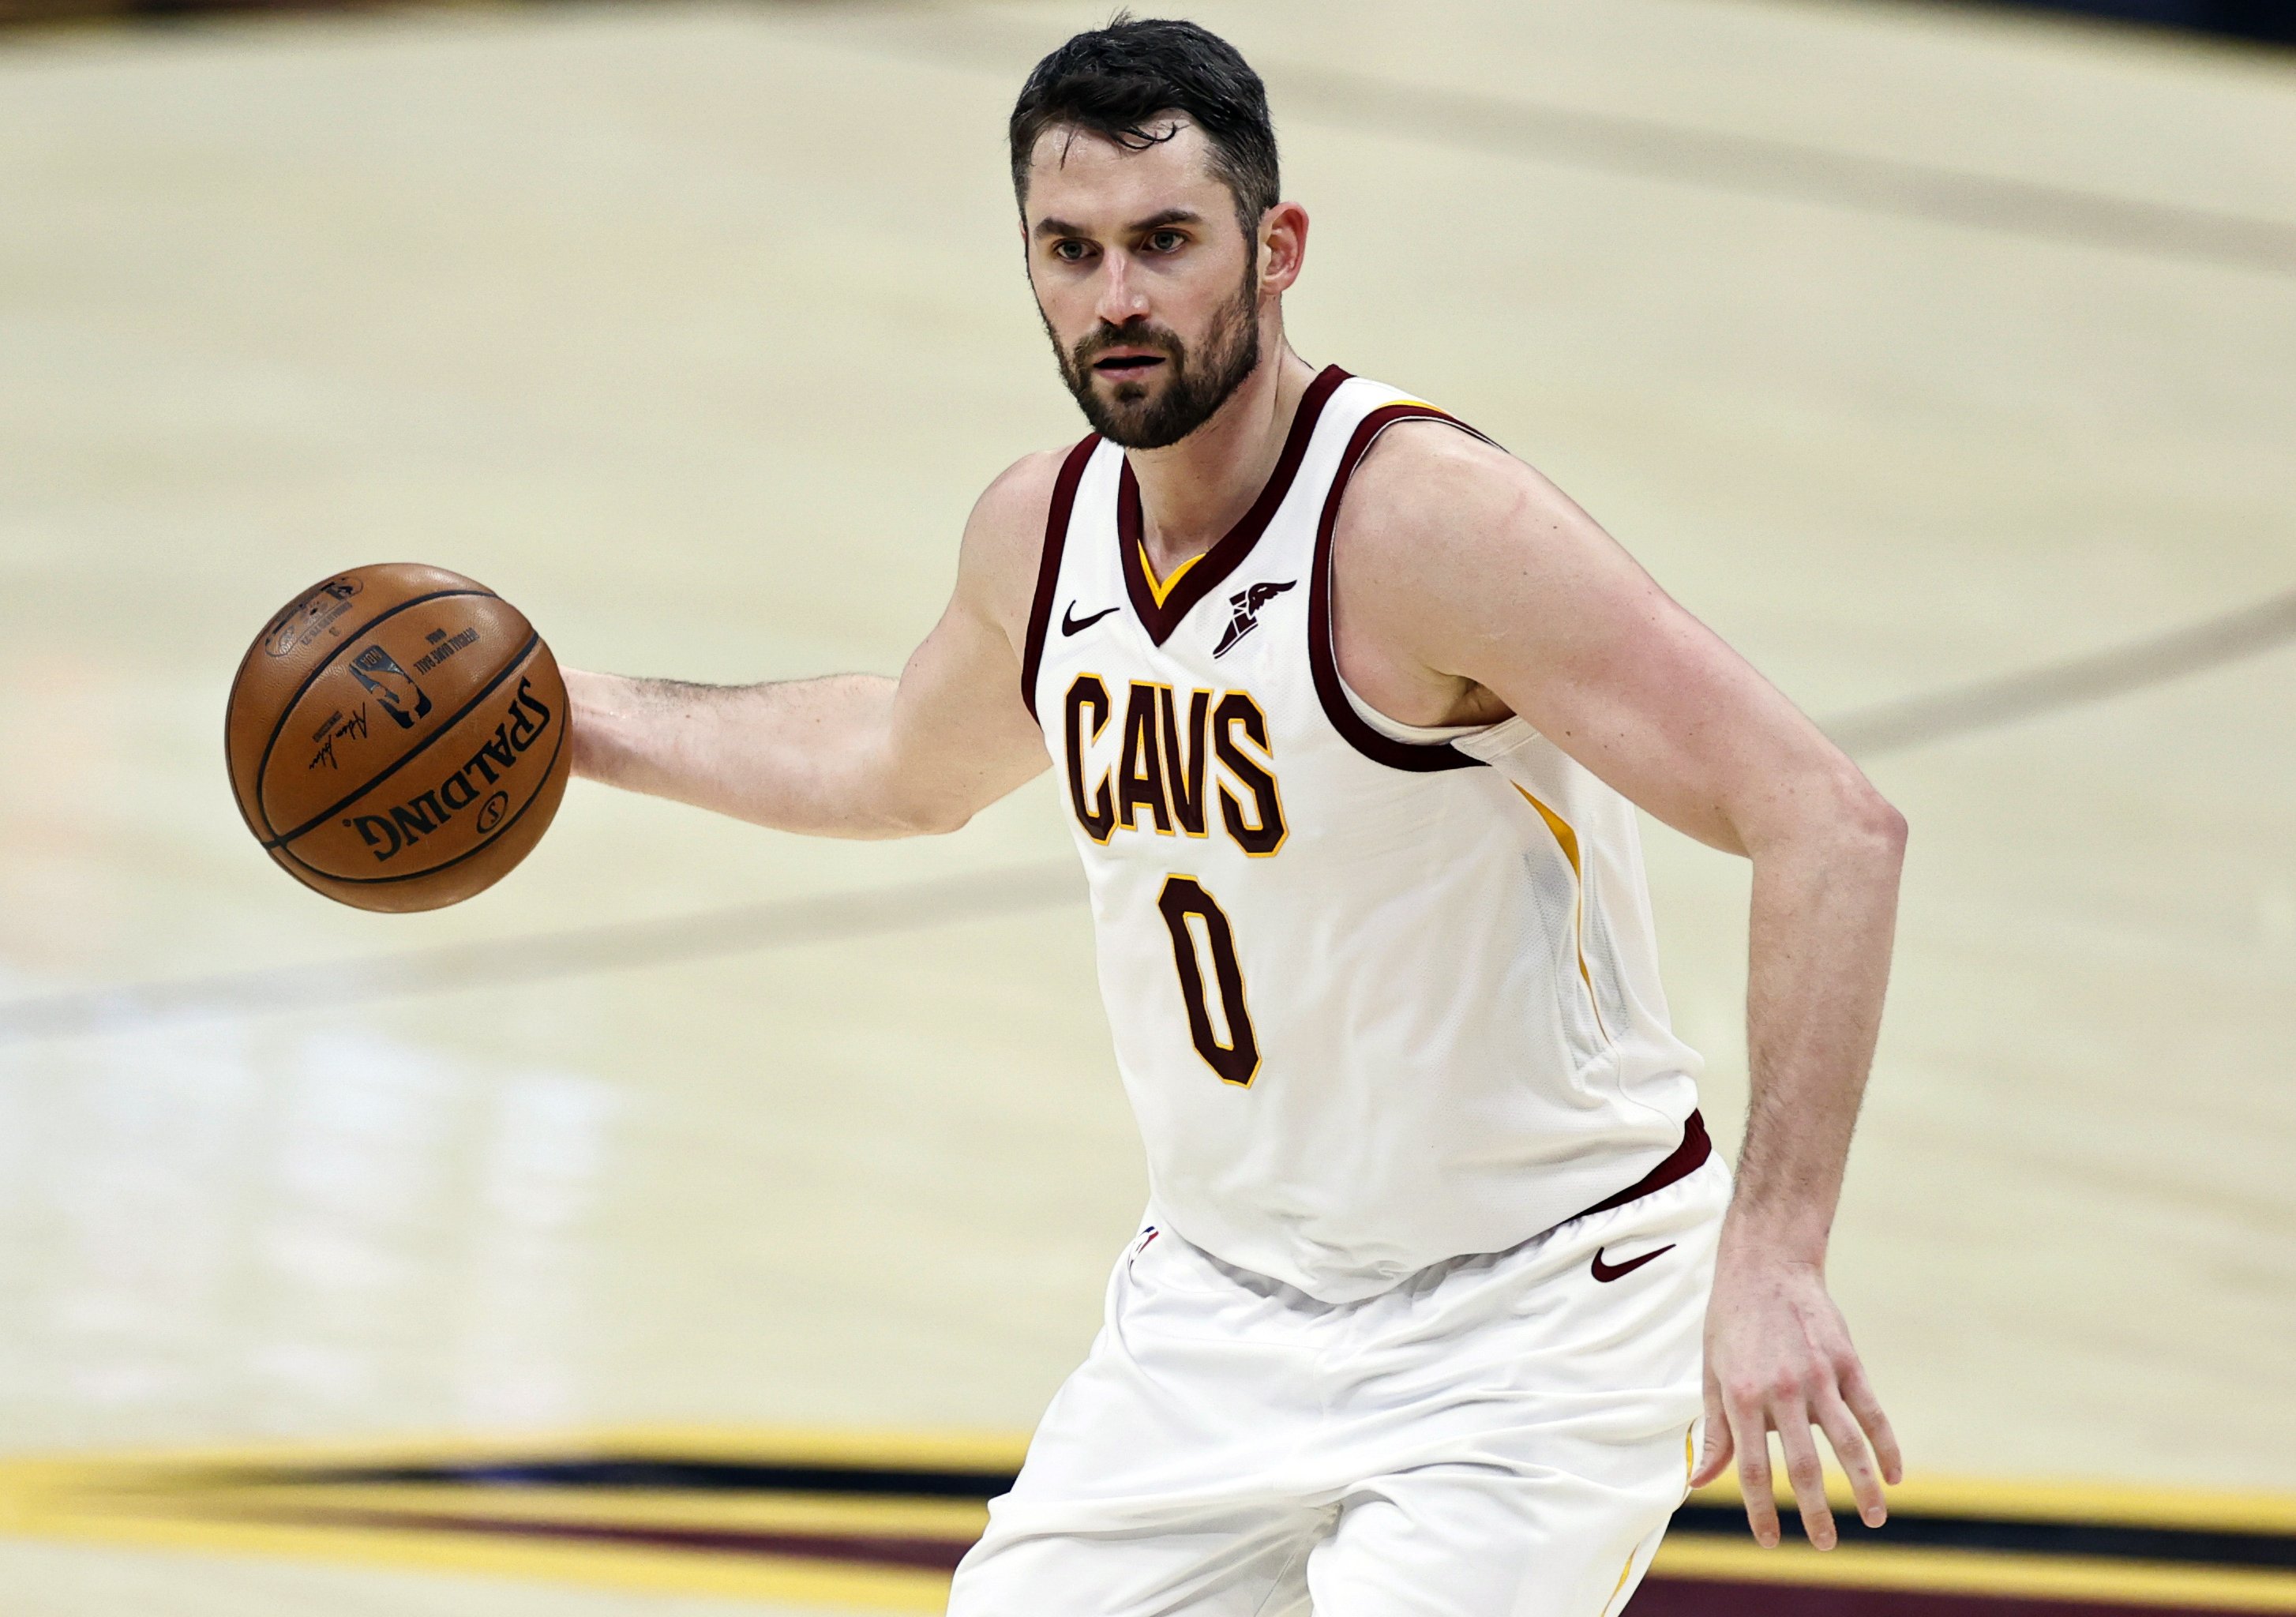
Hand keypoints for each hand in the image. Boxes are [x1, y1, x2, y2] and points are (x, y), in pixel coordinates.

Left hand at [1690, 1250, 1901, 1548]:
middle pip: (1804, 1465)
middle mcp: (1780, 1390)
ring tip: (1873, 1520)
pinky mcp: (1846, 1361)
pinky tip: (1894, 1476)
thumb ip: (1713, 1430)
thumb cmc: (1731, 1322)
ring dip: (1863, 1487)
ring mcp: (1817, 1375)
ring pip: (1847, 1444)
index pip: (1752, 1468)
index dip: (1761, 1509)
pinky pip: (1872, 1412)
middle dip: (1816, 1512)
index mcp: (1740, 1396)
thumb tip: (1699, 1482)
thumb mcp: (1711, 1373)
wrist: (1765, 1265)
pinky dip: (1886, 1446)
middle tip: (1826, 1545)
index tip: (1771, 1541)